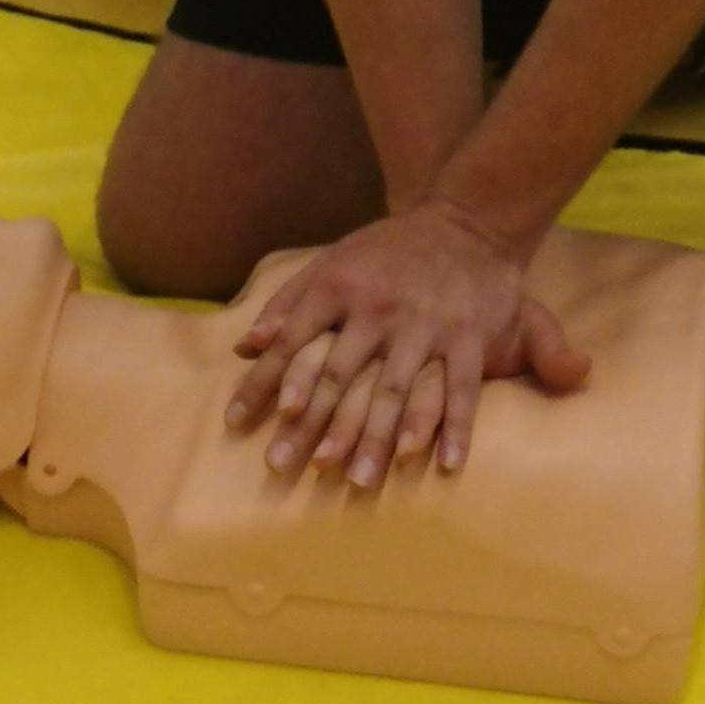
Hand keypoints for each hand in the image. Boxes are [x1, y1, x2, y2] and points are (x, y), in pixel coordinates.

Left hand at [225, 200, 590, 488]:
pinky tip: (445, 466)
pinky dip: (455, 428)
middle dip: (311, 423)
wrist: (466, 224)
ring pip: (396, 389)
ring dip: (376, 436)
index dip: (264, 382)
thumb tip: (244, 347)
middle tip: (285, 467)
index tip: (236, 423)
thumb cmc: (387, 251)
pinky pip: (460, 389)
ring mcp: (425, 325)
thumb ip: (286, 303)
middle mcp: (379, 309)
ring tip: (358, 480)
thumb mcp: (331, 260)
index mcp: (339, 287)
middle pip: (340, 375)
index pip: (292, 342)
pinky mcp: (468, 337)